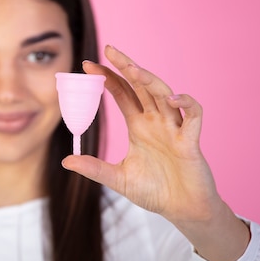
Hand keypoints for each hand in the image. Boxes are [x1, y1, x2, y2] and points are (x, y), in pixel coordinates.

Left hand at [62, 45, 249, 260]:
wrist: (181, 210)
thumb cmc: (154, 191)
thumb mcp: (117, 179)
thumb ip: (94, 168)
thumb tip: (66, 160)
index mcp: (139, 125)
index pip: (122, 92)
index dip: (108, 77)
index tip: (87, 65)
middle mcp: (156, 121)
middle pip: (142, 85)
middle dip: (127, 66)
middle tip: (109, 50)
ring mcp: (174, 128)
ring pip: (165, 94)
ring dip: (151, 80)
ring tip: (134, 70)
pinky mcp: (190, 142)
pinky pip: (193, 116)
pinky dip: (186, 104)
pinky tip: (172, 100)